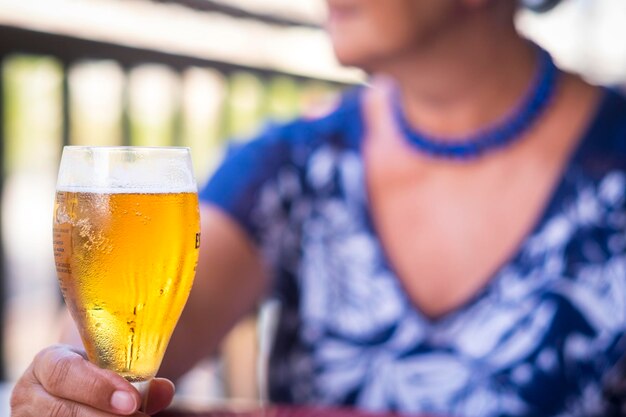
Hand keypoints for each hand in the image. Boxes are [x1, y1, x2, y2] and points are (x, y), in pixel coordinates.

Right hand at [10, 345, 174, 415]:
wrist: (71, 386)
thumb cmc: (95, 372)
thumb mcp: (110, 366)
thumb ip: (137, 376)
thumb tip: (164, 390)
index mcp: (47, 362)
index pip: (64, 372)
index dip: (98, 388)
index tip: (132, 401)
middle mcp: (29, 393)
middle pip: (63, 411)